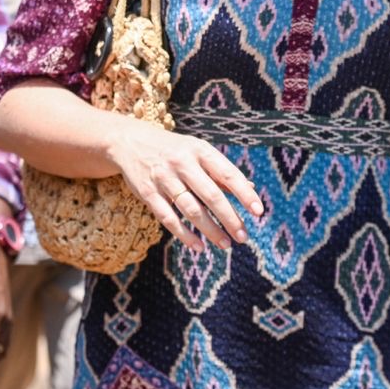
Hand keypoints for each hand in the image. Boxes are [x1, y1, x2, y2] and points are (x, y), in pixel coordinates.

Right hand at [107, 117, 263, 251]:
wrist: (130, 142)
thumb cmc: (174, 150)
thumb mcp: (198, 152)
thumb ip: (222, 171)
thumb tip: (250, 188)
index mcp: (200, 151)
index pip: (227, 173)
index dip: (244, 194)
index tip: (259, 212)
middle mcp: (182, 163)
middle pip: (211, 195)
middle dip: (229, 218)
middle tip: (244, 236)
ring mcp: (164, 178)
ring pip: (191, 209)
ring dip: (210, 230)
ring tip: (226, 244)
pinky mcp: (147, 193)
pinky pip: (168, 218)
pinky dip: (184, 235)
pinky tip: (199, 246)